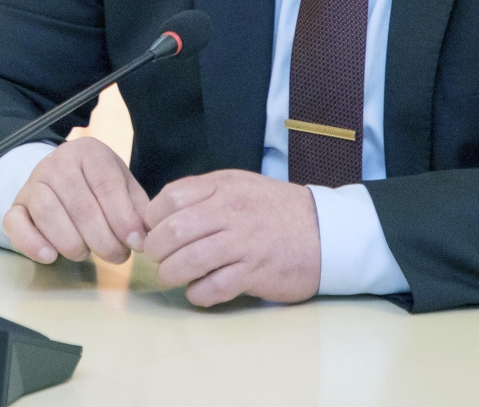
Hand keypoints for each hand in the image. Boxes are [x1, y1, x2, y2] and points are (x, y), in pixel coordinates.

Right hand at [0, 137, 150, 264]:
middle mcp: (57, 163)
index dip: (123, 218)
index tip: (136, 243)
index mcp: (88, 153)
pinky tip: (50, 256)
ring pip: (48, 214)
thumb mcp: (124, 187)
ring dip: (72, 243)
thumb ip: (137, 209)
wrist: (60, 178)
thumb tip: (142, 236)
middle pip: (80, 205)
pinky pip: (15, 223)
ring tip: (87, 254)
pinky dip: (31, 242)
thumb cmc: (99, 186)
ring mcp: (32, 183)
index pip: (106, 185)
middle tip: (116, 256)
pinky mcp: (15, 206)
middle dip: (103, 239)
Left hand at [141, 169, 320, 305]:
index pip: (171, 197)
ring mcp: (244, 243)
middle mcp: (231, 212)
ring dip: (171, 272)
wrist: (326, 231)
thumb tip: (163, 212)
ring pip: (190, 260)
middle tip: (157, 257)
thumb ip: (204, 193)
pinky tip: (197, 291)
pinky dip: (198, 293)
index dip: (153, 217)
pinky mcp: (256, 273)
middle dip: (157, 248)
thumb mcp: (240, 185)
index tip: (152, 230)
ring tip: (170, 276)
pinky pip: (215, 287)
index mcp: (223, 187)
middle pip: (175, 231)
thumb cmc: (275, 209)